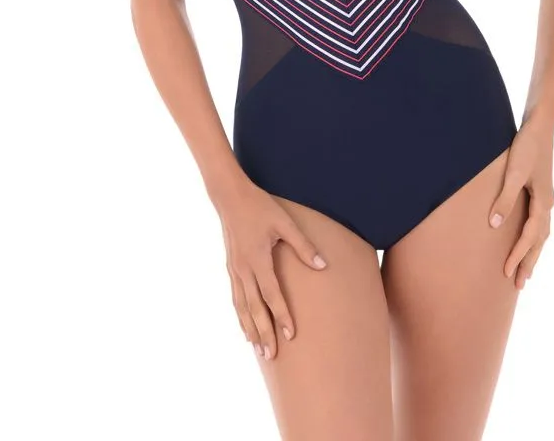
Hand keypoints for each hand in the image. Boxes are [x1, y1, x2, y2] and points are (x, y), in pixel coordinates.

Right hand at [212, 177, 328, 360]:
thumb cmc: (261, 207)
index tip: (291, 335)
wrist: (230, 197)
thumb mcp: (285, 223)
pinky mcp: (230, 267)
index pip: (272, 294)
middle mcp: (244, 269)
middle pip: (254, 308)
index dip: (281, 315)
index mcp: (258, 259)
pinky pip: (235, 297)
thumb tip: (323, 266)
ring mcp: (234, 270)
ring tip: (258, 349)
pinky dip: (240, 315)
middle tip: (272, 355)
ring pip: (242, 306)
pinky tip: (245, 326)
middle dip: (264, 332)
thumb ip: (303, 246)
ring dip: (250, 328)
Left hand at [488, 116, 553, 289]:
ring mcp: (547, 199)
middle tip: (520, 285)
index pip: (530, 237)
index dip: (518, 256)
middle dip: (529, 262)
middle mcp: (548, 204)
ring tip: (526, 271)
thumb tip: (495, 225)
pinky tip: (528, 241)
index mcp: (543, 202)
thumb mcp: (513, 172)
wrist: (540, 127)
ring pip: (542, 234)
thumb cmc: (526, 147)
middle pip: (540, 241)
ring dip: (533, 252)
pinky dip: (535, 238)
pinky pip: (540, 223)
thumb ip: (505, 199)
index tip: (507, 274)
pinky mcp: (541, 192)